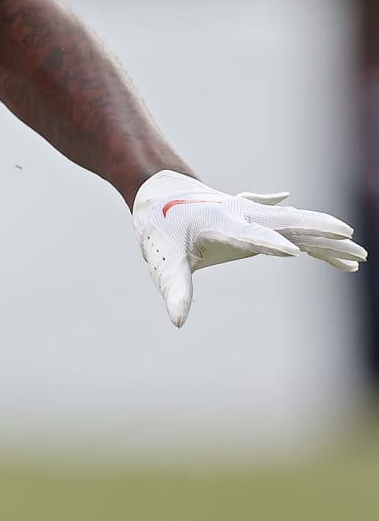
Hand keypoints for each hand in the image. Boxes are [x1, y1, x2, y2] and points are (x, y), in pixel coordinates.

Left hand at [133, 170, 366, 326]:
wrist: (163, 198)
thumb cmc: (162, 231)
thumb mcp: (164, 261)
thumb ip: (175, 289)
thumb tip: (178, 322)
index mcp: (216, 223)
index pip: (245, 235)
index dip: (266, 243)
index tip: (292, 251)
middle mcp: (241, 216)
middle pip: (285, 221)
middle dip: (317, 229)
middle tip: (350, 238)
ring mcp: (255, 217)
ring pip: (298, 226)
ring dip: (328, 239)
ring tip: (360, 255)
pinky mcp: (262, 223)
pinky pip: (297, 234)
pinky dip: (319, 248)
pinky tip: (345, 263)